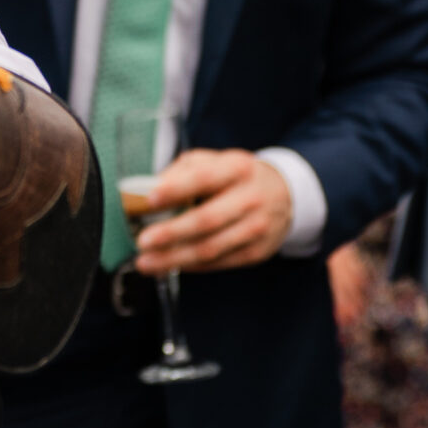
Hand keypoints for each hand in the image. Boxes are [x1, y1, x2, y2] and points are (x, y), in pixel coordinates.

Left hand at [132, 148, 293, 273]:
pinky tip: (169, 265)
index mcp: (237, 168)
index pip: (204, 178)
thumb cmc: (234, 177)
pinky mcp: (257, 252)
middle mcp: (250, 198)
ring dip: (174, 258)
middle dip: (171, 233)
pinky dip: (190, 266)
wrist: (284, 195)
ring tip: (146, 262)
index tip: (149, 199)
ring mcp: (256, 227)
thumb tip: (147, 190)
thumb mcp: (213, 161)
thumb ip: (181, 171)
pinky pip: (218, 263)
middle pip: (207, 219)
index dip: (176, 189)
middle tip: (142, 241)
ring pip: (211, 248)